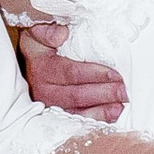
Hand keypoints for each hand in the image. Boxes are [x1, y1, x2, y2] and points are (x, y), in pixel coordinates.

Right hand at [9, 12, 127, 121]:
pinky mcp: (57, 116)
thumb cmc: (41, 45)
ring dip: (101, 111)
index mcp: (41, 68)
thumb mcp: (38, 32)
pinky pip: (77, 121)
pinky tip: (112, 115)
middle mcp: (42, 90)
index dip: (94, 74)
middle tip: (124, 91)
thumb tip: (61, 34)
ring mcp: (49, 106)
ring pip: (77, 113)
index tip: (115, 74)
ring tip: (120, 106)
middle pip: (76, 95)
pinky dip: (96, 119)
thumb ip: (47, 31)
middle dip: (103, 94)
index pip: (70, 73)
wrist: (30, 62)